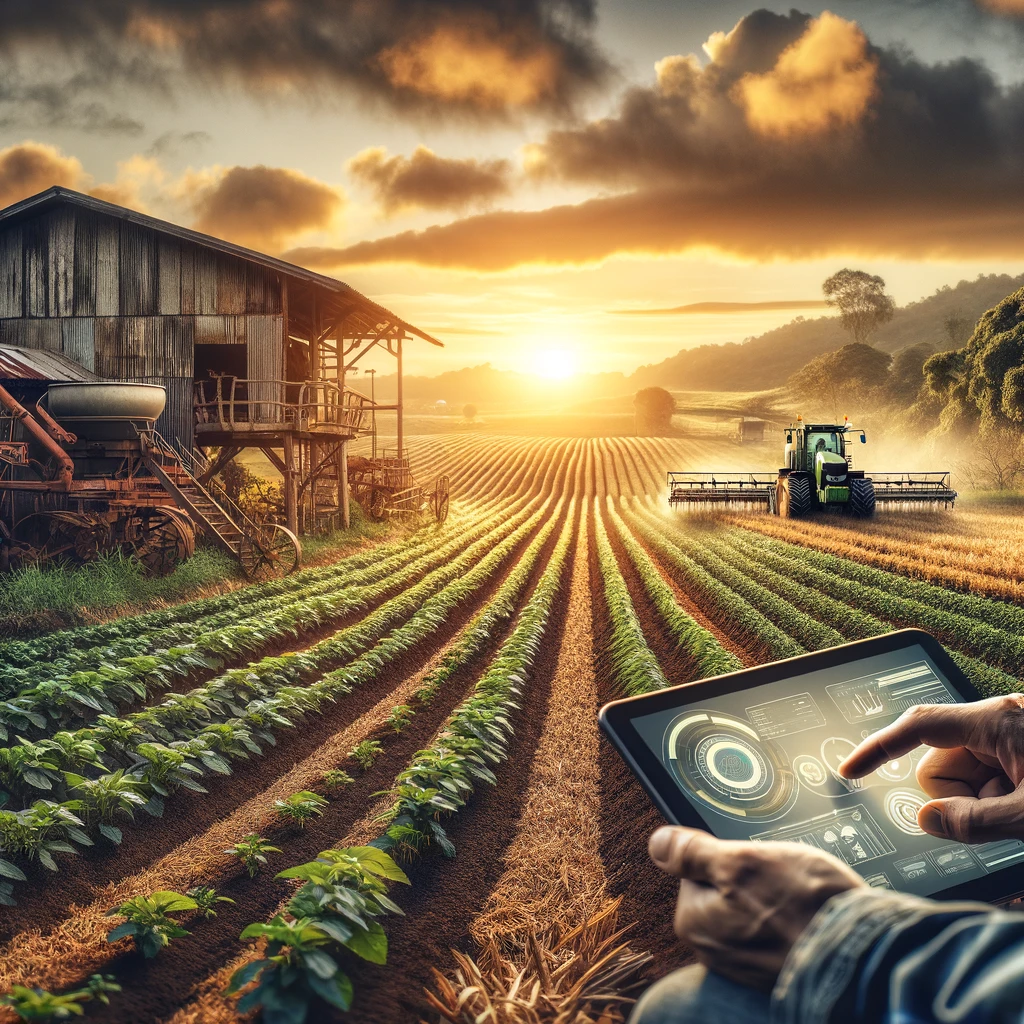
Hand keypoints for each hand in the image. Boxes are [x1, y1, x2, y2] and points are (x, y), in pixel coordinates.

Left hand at [648, 826, 862, 990]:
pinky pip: (776, 935)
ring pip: (754, 911)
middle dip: (754, 882)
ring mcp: (744, 966)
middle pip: (726, 891)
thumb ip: (692, 853)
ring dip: (776, 903)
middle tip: (783, 883)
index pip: (699, 869)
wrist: (863, 957)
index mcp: (693, 921)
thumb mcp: (742, 861)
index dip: (730, 858)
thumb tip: (658, 842)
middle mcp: (712, 951)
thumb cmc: (805, 909)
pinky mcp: (773, 972)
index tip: (754, 863)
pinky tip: (808, 922)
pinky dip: (791, 925)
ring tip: (800, 903)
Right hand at [839, 694, 1023, 842]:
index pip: (918, 726)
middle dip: (959, 794)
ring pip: (959, 773)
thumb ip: (974, 822)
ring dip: (981, 799)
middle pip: (939, 761)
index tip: (852, 769)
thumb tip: (927, 819)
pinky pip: (981, 774)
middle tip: (1004, 812)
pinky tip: (1023, 803)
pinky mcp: (1016, 748)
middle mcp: (996, 721)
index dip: (878, 748)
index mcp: (995, 721)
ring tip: (1020, 808)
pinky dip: (994, 796)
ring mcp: (1007, 734)